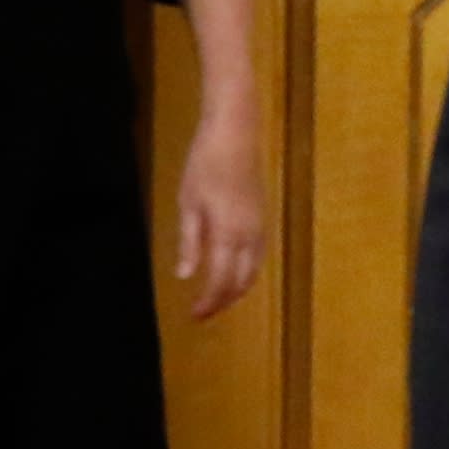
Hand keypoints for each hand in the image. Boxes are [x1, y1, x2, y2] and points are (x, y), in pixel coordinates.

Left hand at [170, 102, 268, 318]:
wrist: (235, 132)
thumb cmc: (205, 163)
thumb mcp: (189, 203)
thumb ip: (189, 242)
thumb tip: (184, 275)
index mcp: (229, 233)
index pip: (220, 281)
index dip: (208, 303)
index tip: (194, 316)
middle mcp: (250, 235)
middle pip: (241, 282)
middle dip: (223, 302)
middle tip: (203, 313)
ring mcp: (261, 226)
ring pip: (254, 271)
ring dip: (237, 290)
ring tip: (217, 299)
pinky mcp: (263, 216)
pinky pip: (259, 256)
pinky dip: (247, 272)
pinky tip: (234, 272)